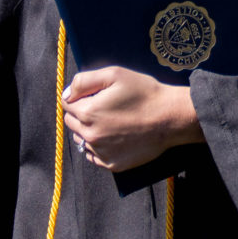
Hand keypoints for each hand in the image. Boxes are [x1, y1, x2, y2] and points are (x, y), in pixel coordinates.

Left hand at [62, 67, 201, 170]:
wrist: (170, 118)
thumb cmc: (144, 93)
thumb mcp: (114, 75)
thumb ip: (84, 81)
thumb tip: (67, 94)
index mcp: (87, 113)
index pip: (67, 104)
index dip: (79, 96)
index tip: (95, 95)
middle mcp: (90, 135)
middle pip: (71, 123)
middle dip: (82, 113)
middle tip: (103, 108)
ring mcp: (101, 152)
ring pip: (82, 140)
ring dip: (88, 131)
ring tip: (110, 123)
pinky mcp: (113, 164)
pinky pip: (94, 156)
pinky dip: (99, 147)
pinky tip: (113, 138)